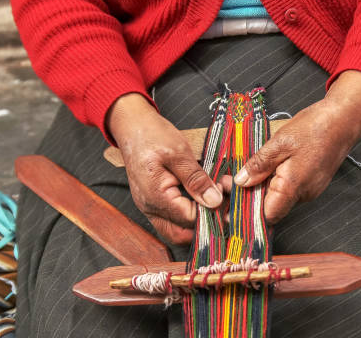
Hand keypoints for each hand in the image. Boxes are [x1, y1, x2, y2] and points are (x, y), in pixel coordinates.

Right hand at [107, 93, 223, 243]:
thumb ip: (196, 179)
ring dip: (198, 222)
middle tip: (225, 206)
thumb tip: (214, 201)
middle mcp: (150, 208)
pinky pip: (172, 220)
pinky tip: (203, 200)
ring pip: (177, 231)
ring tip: (216, 201)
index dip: (212, 211)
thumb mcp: (179, 153)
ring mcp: (150, 207)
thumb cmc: (152, 135)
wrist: (131, 126)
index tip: (228, 197)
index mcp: (155, 196)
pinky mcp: (153, 203)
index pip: (190, 219)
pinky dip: (189, 215)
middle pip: (181, 234)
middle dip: (205, 225)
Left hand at [232, 71, 360, 223]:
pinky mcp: (313, 184)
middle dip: (252, 197)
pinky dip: (276, 182)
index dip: (248, 210)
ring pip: (280, 199)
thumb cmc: (315, 128)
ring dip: (264, 188)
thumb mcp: (279, 142)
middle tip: (235, 180)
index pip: (267, 217)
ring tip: (251, 169)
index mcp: (293, 187)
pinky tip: (270, 166)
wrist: (344, 120)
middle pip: (272, 208)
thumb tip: (241, 182)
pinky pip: (290, 190)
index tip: (233, 198)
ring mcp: (310, 191)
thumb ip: (259, 165)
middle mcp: (304, 195)